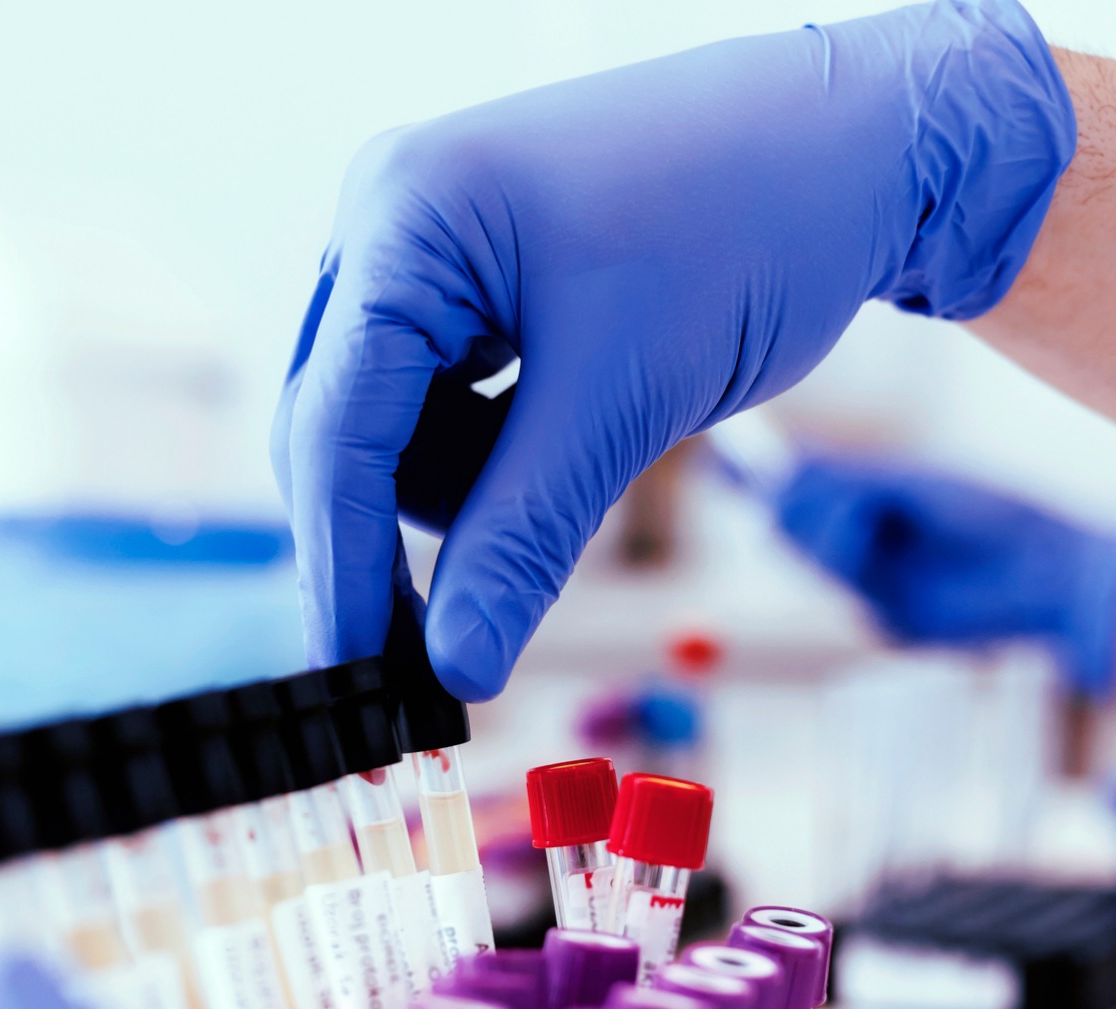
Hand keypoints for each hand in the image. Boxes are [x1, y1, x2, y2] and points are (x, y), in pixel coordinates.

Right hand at [271, 0, 1073, 699]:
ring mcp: (422, 250)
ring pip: (390, 431)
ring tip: (567, 472)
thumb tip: (459, 670)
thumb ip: (522, 541)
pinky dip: (485, 457)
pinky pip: (437, 405)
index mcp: (405, 222)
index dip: (339, 565)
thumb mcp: (623, 400)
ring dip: (458, 492)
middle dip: (388, 538)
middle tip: (429, 654)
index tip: (355, 680)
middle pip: (341, 430)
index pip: (333, 427)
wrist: (854, 148)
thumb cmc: (750, 226)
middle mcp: (388, 224)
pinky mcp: (464, 282)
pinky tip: (558, 443)